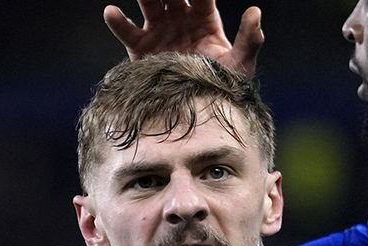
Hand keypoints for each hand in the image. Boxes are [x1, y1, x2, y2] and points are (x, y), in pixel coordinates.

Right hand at [103, 0, 263, 74]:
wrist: (199, 112)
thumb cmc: (225, 86)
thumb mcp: (241, 64)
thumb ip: (250, 39)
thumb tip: (256, 11)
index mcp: (204, 19)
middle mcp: (180, 19)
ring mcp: (159, 30)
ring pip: (149, 3)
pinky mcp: (142, 47)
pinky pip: (127, 31)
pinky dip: (118, 21)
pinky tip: (111, 12)